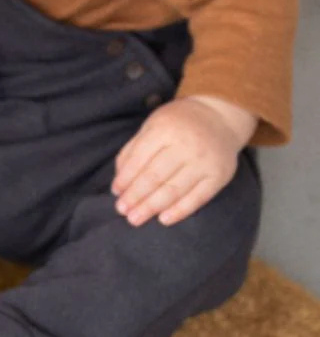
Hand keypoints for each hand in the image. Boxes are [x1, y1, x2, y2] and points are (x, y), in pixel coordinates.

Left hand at [112, 96, 256, 227]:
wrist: (219, 117)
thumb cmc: (176, 125)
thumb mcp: (151, 127)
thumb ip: (133, 150)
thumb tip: (119, 182)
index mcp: (164, 130)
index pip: (139, 159)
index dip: (125, 178)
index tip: (115, 192)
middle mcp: (185, 145)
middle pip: (154, 177)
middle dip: (135, 196)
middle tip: (122, 210)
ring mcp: (204, 162)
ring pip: (174, 190)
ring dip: (151, 207)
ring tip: (135, 219)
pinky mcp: (219, 176)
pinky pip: (198, 198)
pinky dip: (180, 211)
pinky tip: (163, 219)